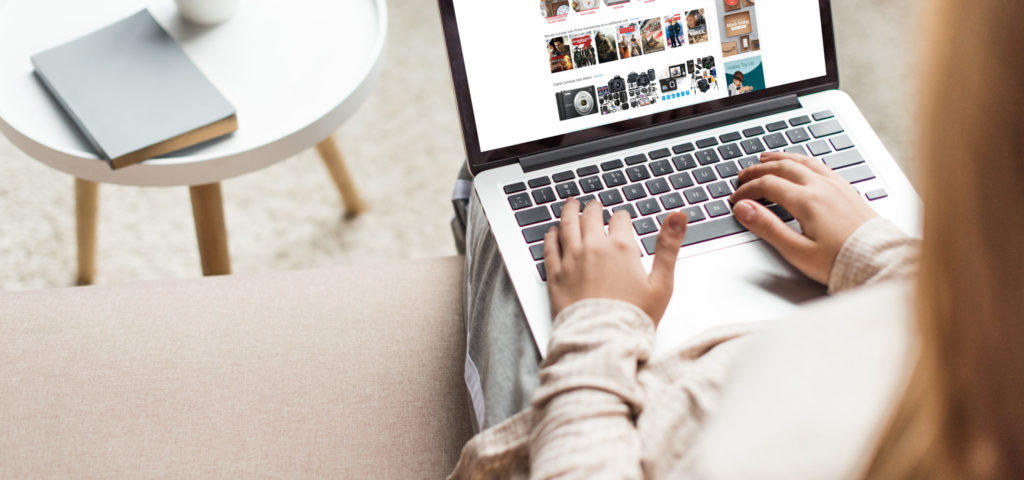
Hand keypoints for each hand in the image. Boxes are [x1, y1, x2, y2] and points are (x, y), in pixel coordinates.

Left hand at [543, 198, 688, 324]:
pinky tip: (551, 232)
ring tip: (570, 205)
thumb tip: (679, 216)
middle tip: (593, 205)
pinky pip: (550, 248)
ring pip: (567, 226)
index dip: (622, 219)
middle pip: (591, 217)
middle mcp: (593, 248)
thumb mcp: (662, 283)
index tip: (621, 221)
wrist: (602, 342)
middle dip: (594, 209)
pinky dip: (550, 237)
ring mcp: (571, 260)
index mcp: (621, 248)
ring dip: (569, 212)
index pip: (620, 220)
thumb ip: (669, 246)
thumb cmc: (633, 318)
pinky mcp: (555, 276)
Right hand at [729, 152, 878, 283]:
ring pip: (803, 161)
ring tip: (766, 158)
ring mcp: (836, 186)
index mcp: (807, 201)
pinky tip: (800, 164)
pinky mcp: (847, 190)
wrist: (877, 261)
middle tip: (743, 175)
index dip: (747, 190)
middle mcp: (822, 187)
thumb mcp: (796, 250)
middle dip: (758, 170)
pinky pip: (820, 165)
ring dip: (780, 158)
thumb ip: (767, 227)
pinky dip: (802, 160)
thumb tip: (744, 209)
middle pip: (783, 167)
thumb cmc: (839, 261)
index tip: (736, 199)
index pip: (767, 185)